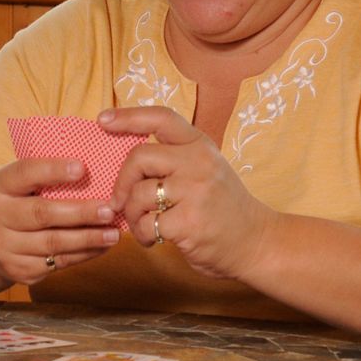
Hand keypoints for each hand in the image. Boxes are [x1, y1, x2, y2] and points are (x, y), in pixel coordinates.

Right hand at [0, 157, 120, 286]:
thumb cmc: (14, 204)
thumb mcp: (16, 185)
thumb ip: (42, 176)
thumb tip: (91, 169)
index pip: (25, 173)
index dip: (53, 170)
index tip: (82, 168)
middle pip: (41, 214)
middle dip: (80, 212)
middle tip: (108, 209)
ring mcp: (4, 247)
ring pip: (53, 243)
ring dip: (88, 238)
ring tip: (113, 233)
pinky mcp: (18, 270)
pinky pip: (58, 262)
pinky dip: (84, 254)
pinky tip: (101, 247)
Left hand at [101, 106, 277, 279]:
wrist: (256, 243)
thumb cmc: (223, 208)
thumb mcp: (206, 170)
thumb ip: (175, 160)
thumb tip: (125, 162)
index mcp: (201, 145)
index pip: (161, 118)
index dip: (128, 116)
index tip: (103, 120)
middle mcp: (199, 163)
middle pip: (139, 157)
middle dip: (123, 181)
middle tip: (120, 200)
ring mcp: (195, 192)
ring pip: (138, 194)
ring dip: (132, 215)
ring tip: (144, 226)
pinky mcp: (189, 222)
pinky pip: (145, 223)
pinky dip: (141, 235)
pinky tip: (153, 240)